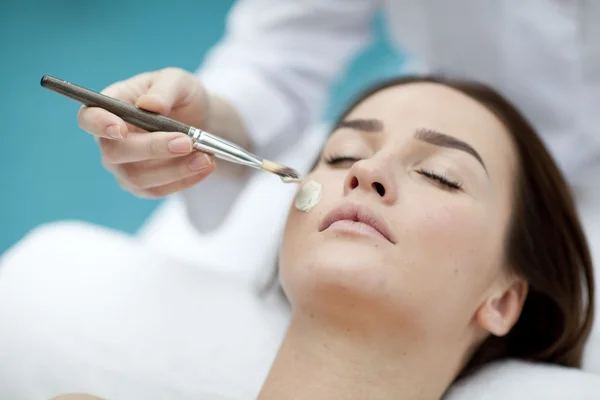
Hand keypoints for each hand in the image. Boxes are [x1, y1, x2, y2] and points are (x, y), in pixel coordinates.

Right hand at [77, 67, 216, 197]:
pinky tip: (205, 167)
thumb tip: (150, 105)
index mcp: (111, 105)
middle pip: (115, 152)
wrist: (198, 119)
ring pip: (137, 177)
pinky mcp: (143, 185)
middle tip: (187, 142)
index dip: (99, 125)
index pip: (88, 118)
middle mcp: (109, 140)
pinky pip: (158, 191)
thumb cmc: (179, 94)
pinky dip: (184, 181)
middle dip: (152, 148)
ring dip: (174, 170)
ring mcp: (123, 166)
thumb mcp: (178, 81)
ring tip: (206, 157)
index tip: (120, 129)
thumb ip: (165, 89)